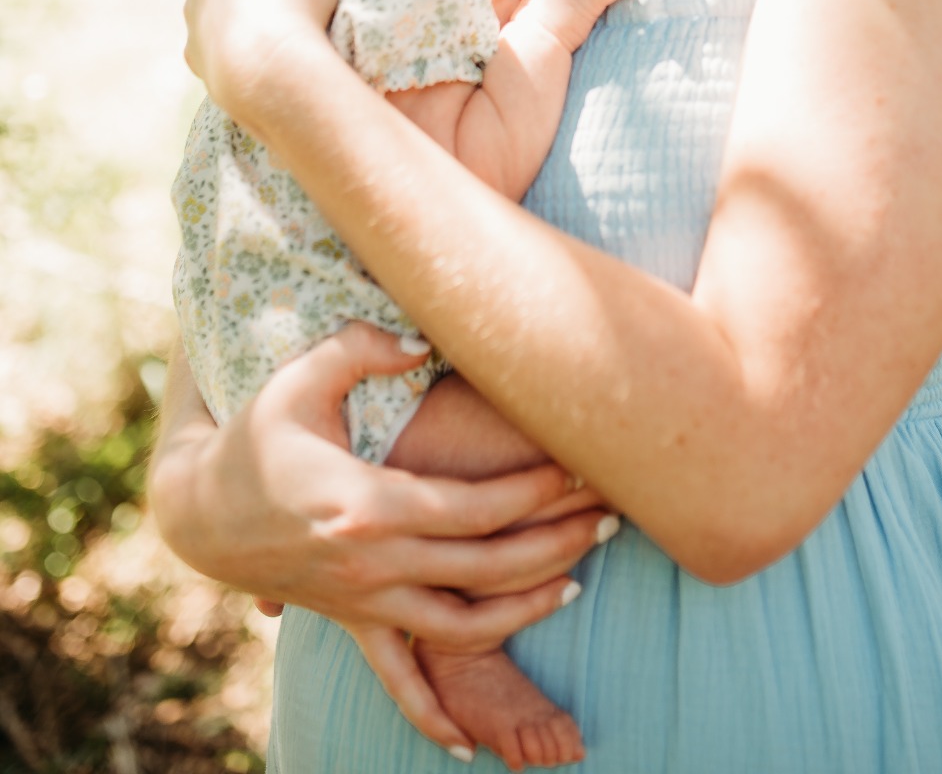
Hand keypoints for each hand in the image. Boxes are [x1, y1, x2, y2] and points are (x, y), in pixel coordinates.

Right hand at [150, 329, 611, 724]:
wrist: (200, 511)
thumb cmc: (258, 434)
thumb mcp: (300, 377)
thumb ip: (362, 348)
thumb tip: (423, 339)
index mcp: (368, 504)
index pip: (477, 506)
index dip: (538, 488)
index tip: (584, 462)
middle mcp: (373, 562)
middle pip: (487, 565)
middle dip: (557, 541)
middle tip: (611, 515)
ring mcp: (364, 601)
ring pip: (462, 626)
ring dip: (527, 610)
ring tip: (580, 581)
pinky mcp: (353, 622)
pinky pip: (398, 680)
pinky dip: (433, 716)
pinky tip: (470, 745)